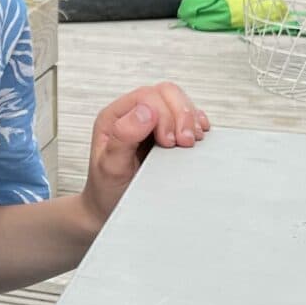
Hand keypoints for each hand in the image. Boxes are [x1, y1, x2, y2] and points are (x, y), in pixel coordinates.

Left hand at [82, 81, 208, 228]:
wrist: (111, 210)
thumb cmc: (107, 190)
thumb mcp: (110, 168)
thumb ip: (123, 137)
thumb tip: (146, 112)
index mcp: (114, 118)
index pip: (146, 97)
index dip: (164, 115)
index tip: (168, 143)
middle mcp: (132, 116)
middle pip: (165, 94)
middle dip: (181, 115)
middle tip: (185, 142)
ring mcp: (151, 123)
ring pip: (178, 101)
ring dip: (190, 118)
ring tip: (191, 141)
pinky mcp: (166, 133)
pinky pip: (186, 116)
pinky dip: (196, 122)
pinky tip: (198, 136)